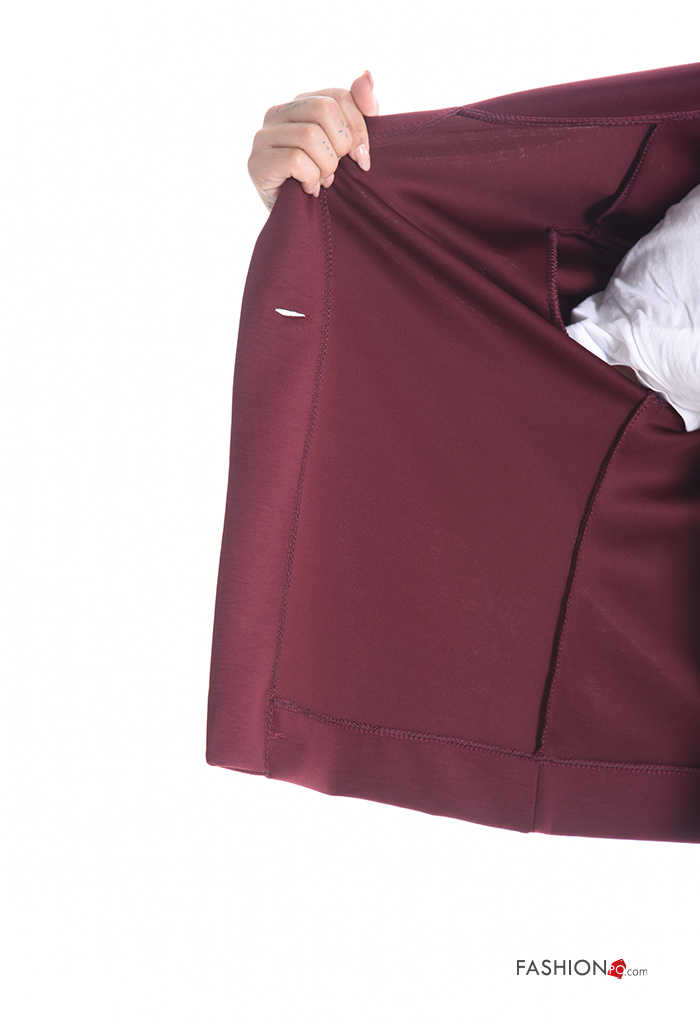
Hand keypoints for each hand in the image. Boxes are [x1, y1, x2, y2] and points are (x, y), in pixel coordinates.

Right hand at [248, 71, 378, 210]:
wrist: (298, 221)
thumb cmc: (323, 180)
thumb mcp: (347, 145)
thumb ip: (360, 110)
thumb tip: (367, 75)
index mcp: (300, 103)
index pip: (339, 96)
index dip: (358, 128)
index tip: (362, 158)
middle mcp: (277, 112)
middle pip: (324, 110)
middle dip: (342, 146)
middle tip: (338, 171)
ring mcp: (263, 136)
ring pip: (310, 136)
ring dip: (326, 167)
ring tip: (323, 182)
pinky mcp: (256, 162)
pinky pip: (296, 160)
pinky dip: (311, 179)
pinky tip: (309, 190)